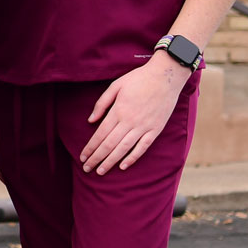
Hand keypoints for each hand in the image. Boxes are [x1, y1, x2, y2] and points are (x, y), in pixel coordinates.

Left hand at [81, 54, 191, 173]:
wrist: (165, 77)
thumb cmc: (138, 79)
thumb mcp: (115, 86)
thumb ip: (101, 104)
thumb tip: (91, 120)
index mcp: (118, 111)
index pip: (100, 134)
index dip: (90, 147)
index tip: (82, 157)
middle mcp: (130, 121)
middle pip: (110, 144)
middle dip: (97, 158)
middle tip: (87, 169)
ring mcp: (144, 126)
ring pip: (124, 148)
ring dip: (111, 161)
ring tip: (101, 171)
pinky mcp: (156, 129)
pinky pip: (143, 147)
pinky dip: (132, 157)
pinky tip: (123, 166)